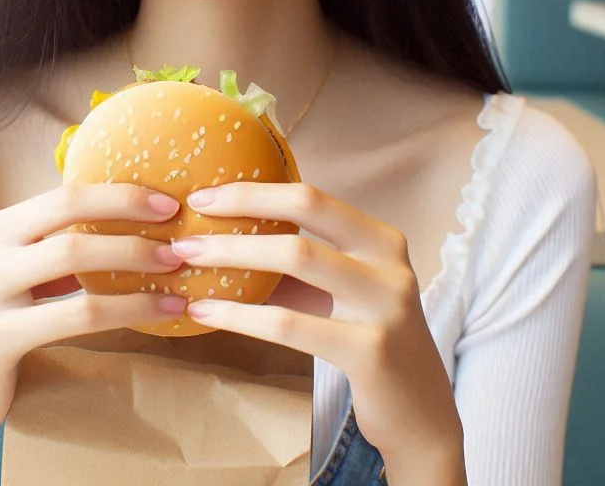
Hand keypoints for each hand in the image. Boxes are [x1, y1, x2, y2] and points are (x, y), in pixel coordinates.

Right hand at [0, 185, 185, 438]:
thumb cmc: (9, 321)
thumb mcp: (27, 272)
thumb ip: (62, 242)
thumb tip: (140, 216)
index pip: (65, 193)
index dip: (119, 193)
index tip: (168, 203)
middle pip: (68, 213)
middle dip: (129, 216)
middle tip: (178, 234)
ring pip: (74, 260)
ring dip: (134, 260)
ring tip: (176, 269)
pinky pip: (77, 314)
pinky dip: (127, 308)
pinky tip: (161, 311)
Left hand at [172, 183, 463, 462]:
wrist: (418, 414)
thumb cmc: (362, 340)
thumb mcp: (337, 293)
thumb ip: (295, 263)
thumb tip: (220, 233)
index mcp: (380, 238)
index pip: (311, 195)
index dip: (254, 190)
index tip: (204, 194)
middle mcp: (388, 262)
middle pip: (305, 212)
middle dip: (239, 210)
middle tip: (186, 224)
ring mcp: (385, 304)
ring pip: (297, 258)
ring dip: (233, 255)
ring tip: (187, 260)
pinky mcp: (370, 349)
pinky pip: (289, 323)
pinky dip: (240, 314)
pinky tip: (206, 312)